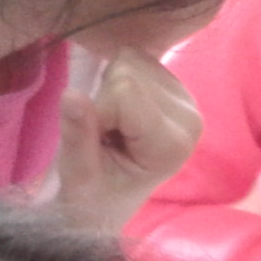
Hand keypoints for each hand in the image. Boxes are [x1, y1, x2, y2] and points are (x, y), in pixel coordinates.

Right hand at [55, 47, 203, 231]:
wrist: (107, 203)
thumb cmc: (92, 195)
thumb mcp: (78, 174)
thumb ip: (77, 135)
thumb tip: (71, 94)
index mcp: (172, 145)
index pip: (124, 92)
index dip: (98, 112)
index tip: (100, 144)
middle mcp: (189, 118)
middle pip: (128, 71)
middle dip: (105, 100)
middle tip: (107, 137)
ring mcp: (186, 99)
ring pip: (130, 59)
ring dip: (110, 90)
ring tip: (114, 128)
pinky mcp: (175, 85)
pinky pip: (134, 57)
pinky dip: (117, 80)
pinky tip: (122, 114)